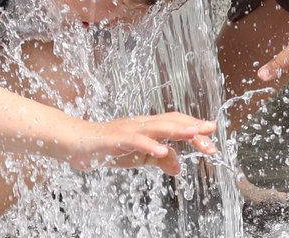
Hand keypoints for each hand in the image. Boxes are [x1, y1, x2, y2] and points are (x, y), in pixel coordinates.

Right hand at [63, 113, 217, 176]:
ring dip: (177, 130)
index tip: (212, 137)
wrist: (77, 143)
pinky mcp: (115, 139)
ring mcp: (129, 129)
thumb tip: (179, 166)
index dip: (194, 128)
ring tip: (194, 134)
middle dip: (193, 128)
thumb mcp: (138, 156)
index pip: (176, 124)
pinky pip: (135, 141)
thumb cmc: (108, 147)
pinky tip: (162, 150)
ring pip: (157, 126)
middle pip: (171, 122)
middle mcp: (142, 124)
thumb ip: (159, 159)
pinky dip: (149, 145)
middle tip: (211, 135)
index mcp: (149, 127)